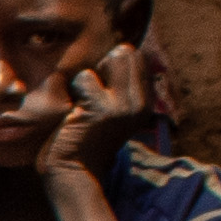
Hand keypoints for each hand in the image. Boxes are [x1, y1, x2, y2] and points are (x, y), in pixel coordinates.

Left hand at [39, 38, 157, 183]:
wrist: (74, 172)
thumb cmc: (87, 137)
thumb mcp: (114, 109)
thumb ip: (122, 82)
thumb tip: (123, 48)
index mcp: (146, 102)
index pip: (136, 56)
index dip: (111, 66)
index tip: (102, 93)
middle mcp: (141, 103)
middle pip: (124, 52)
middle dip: (102, 68)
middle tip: (91, 99)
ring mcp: (124, 106)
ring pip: (106, 61)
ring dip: (87, 80)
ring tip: (83, 106)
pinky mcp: (102, 110)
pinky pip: (84, 78)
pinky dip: (73, 92)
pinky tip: (74, 114)